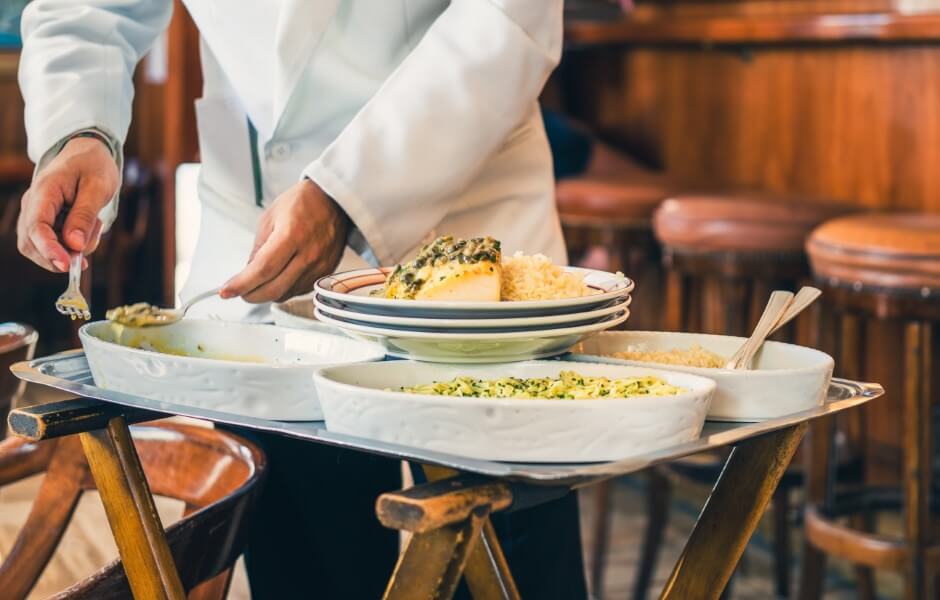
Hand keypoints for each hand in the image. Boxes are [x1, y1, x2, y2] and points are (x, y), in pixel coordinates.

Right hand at [17, 136, 117, 271]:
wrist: (87, 154)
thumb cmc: (93, 167)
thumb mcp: (98, 187)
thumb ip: (85, 216)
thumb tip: (74, 245)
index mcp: (44, 191)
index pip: (37, 227)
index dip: (50, 250)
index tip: (68, 266)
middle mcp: (32, 205)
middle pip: (32, 244)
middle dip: (60, 254)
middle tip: (91, 241)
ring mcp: (34, 214)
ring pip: (42, 248)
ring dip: (70, 249)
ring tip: (94, 224)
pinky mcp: (43, 222)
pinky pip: (52, 244)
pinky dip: (71, 245)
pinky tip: (88, 228)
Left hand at [221, 179, 348, 302]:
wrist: (334, 201)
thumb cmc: (302, 203)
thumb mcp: (270, 218)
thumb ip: (258, 248)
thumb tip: (247, 273)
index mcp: (291, 235)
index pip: (262, 269)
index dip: (242, 284)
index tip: (227, 291)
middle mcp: (308, 254)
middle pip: (274, 288)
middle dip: (251, 295)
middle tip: (240, 291)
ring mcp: (319, 266)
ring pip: (286, 294)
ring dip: (267, 293)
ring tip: (259, 282)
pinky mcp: (326, 272)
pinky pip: (300, 291)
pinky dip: (284, 289)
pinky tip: (279, 279)